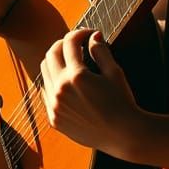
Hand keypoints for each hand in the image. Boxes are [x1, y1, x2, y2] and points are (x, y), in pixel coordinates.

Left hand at [39, 29, 144, 159]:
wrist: (124, 135)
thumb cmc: (122, 102)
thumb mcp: (114, 73)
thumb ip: (101, 51)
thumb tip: (93, 35)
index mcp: (76, 76)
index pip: (70, 43)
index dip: (79, 33)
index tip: (88, 34)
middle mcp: (60, 90)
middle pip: (51, 54)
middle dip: (63, 44)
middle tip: (75, 45)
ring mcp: (54, 105)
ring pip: (44, 73)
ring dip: (55, 63)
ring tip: (70, 62)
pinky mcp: (54, 118)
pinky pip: (46, 94)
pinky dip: (53, 83)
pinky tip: (67, 83)